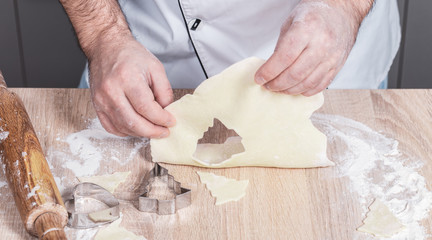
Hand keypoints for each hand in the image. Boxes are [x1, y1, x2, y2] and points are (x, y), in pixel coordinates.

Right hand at [89, 36, 174, 137]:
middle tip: (164, 131)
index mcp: (127, 79)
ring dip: (141, 133)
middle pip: (134, 122)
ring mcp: (101, 100)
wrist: (106, 47)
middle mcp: (111, 91)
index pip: (146, 108)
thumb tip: (167, 111)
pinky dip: (126, 132)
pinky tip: (136, 127)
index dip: (161, 119)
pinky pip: (111, 127)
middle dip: (153, 131)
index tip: (171, 122)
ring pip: (123, 128)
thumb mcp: (155, 67)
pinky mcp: (96, 106)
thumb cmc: (130, 55)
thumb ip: (164, 91)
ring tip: (153, 129)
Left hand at [255, 0, 370, 95]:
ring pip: (307, 83)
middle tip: (267, 85)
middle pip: (295, 74)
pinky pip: (319, 85)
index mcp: (307, 28)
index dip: (269, 71)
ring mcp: (332, 57)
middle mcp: (322, 44)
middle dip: (277, 84)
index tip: (259, 78)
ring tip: (278, 88)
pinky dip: (304, 91)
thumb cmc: (312, 15)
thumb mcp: (290, 22)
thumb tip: (270, 70)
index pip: (285, 57)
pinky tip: (295, 88)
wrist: (340, 12)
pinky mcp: (337, 66)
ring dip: (289, 90)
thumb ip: (281, 46)